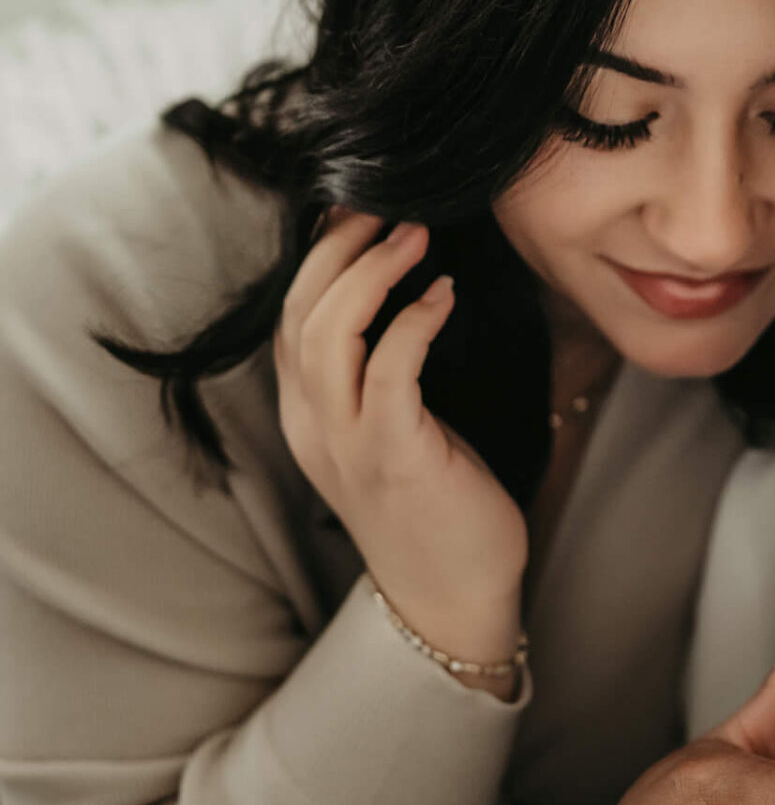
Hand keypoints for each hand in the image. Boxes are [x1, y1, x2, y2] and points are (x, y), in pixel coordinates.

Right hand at [275, 211, 528, 673]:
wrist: (454, 598)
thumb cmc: (439, 506)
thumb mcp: (394, 430)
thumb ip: (380, 372)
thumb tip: (405, 293)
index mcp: (307, 417)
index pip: (290, 317)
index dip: (318, 256)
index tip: (358, 210)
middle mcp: (313, 426)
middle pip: (300, 313)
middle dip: (340, 248)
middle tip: (389, 206)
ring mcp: (348, 444)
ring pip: (330, 334)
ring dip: (372, 272)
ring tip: (416, 234)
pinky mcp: (395, 458)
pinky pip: (390, 372)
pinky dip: (412, 322)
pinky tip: (443, 294)